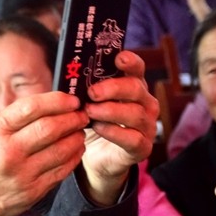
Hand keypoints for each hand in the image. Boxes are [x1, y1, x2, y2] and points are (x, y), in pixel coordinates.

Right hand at [0, 92, 88, 215]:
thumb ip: (17, 118)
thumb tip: (53, 104)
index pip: (32, 107)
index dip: (57, 101)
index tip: (72, 100)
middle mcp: (9, 151)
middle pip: (50, 128)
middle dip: (72, 119)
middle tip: (81, 115)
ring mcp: (22, 173)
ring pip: (61, 150)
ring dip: (76, 138)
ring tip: (79, 131)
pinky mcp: (33, 191)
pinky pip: (62, 170)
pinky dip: (74, 157)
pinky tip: (75, 149)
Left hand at [79, 50, 158, 204]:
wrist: (97, 157)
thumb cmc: (93, 122)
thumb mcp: (89, 102)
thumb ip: (85, 87)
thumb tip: (69, 70)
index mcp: (132, 87)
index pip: (137, 69)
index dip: (130, 62)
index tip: (118, 58)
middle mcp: (145, 104)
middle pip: (136, 89)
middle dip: (114, 88)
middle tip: (92, 93)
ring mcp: (146, 126)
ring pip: (135, 113)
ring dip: (110, 111)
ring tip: (90, 112)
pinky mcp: (142, 147)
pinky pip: (133, 138)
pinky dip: (114, 132)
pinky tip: (98, 128)